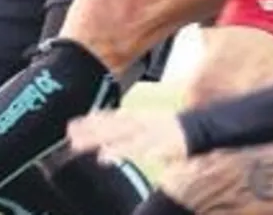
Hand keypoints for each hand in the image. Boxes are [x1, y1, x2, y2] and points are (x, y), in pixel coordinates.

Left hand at [68, 110, 188, 165]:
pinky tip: (104, 157)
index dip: (94, 119)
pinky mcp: (155, 145)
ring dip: (97, 137)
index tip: (75, 122)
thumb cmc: (181, 132)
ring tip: (78, 143)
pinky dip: (119, 151)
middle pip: (111, 124)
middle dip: (90, 127)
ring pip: (117, 134)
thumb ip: (140, 132)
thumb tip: (124, 140)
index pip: (114, 116)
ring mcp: (147, 132)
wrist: (203, 129)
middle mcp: (142, 122)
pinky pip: (134, 149)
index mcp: (142, 117)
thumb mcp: (158, 127)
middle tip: (69, 131)